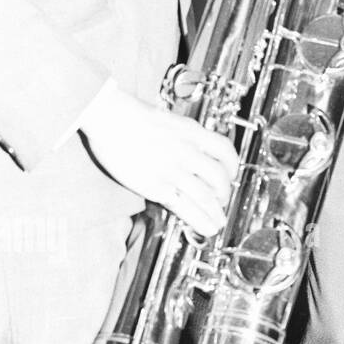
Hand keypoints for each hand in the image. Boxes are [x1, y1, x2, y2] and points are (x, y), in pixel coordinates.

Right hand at [80, 86, 238, 236]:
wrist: (111, 117)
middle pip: (219, 178)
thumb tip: (195, 146)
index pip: (225, 152)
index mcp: (194, 134)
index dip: (233, 166)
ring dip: (215, 212)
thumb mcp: (172, 121)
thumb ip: (186, 136)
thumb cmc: (133, 116)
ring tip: (218, 222)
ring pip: (206, 196)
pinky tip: (206, 227)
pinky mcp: (157, 186)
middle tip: (221, 201)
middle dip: (224, 194)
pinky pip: (185, 207)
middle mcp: (189, 153)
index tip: (231, 174)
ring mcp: (174, 170)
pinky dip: (199, 220)